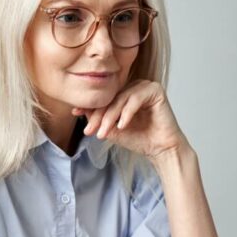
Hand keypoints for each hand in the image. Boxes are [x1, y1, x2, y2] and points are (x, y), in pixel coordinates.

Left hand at [72, 80, 187, 160]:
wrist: (160, 150)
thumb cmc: (140, 139)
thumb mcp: (112, 129)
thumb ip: (99, 119)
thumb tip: (79, 110)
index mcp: (125, 92)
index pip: (105, 97)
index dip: (91, 106)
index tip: (76, 113)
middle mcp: (135, 86)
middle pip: (111, 98)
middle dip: (99, 115)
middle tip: (90, 130)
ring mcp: (145, 86)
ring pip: (121, 98)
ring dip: (111, 116)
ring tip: (104, 132)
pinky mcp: (156, 90)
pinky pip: (136, 99)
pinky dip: (127, 113)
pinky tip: (122, 126)